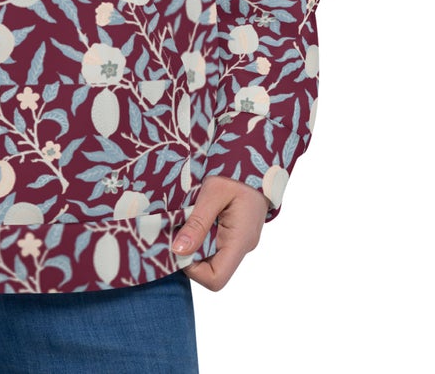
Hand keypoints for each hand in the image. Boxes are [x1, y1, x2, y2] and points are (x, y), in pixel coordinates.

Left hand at [171, 175, 268, 291]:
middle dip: (190, 254)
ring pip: (212, 255)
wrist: (257, 157)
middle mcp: (243, 246)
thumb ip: (197, 223)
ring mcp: (241, 239)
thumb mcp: (214, 192)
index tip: (179, 246)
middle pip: (212, 268)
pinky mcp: (237, 231)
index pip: (216, 278)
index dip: (193, 270)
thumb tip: (178, 251)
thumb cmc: (237, 171)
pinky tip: (195, 215)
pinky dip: (202, 234)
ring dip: (195, 242)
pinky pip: (217, 242)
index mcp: (240, 240)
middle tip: (177, 229)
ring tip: (185, 219)